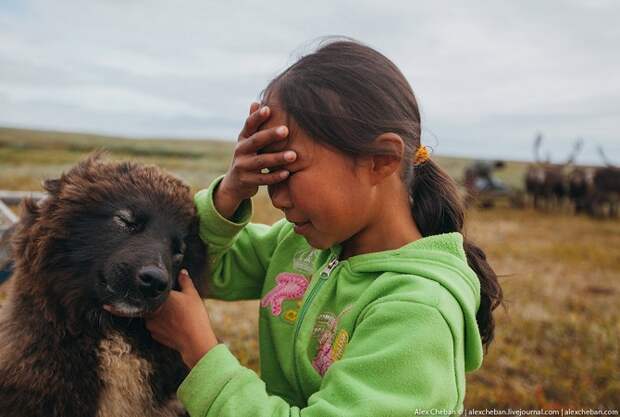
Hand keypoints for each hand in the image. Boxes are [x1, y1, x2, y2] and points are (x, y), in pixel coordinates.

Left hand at [145, 269, 218, 368]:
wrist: (194, 341)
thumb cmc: (194, 315)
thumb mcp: (192, 294)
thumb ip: (185, 281)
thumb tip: (182, 271)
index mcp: (159, 298)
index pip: (154, 290)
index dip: (158, 289)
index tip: (165, 290)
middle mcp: (151, 310)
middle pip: (151, 303)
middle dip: (158, 302)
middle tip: (171, 302)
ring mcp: (151, 324)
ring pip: (152, 315)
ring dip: (159, 314)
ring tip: (173, 314)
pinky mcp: (154, 335)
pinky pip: (155, 326)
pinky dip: (161, 325)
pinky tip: (172, 325)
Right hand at [215, 102, 296, 218]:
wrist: (234, 184)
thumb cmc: (247, 156)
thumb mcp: (247, 141)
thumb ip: (253, 124)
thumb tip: (256, 102)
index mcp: (243, 138)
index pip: (249, 125)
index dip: (257, 117)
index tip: (268, 109)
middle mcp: (240, 150)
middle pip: (256, 141)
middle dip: (270, 135)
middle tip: (286, 130)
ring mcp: (242, 166)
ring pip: (261, 161)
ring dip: (277, 158)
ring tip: (293, 155)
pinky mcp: (246, 181)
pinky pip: (262, 179)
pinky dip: (275, 177)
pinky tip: (287, 173)